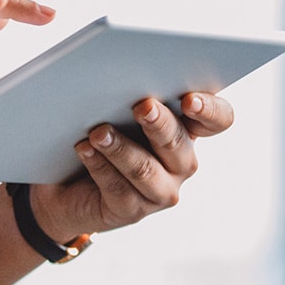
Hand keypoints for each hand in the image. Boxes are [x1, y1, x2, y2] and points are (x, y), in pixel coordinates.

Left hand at [31, 92, 235, 240]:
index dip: (210, 110)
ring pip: (145, 169)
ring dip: (121, 148)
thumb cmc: (99, 131)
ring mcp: (160, 190)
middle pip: (179, 143)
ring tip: (98, 132)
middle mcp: (180, 162)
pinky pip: (118, 188)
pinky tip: (84, 149)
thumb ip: (127, 92)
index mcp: (185, 128)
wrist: (66, 180)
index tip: (189, 100)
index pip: (217, 119)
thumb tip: (117, 74)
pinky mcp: (132, 210)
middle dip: (160, 124)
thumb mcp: (115, 107)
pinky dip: (99, 165)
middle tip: (142, 107)